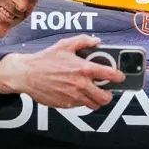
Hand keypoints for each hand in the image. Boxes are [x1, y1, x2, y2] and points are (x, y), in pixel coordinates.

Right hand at [0, 34, 116, 110]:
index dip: (119, 76)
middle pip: (105, 97)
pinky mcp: (66, 105)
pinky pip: (79, 106)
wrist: (27, 75)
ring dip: (96, 100)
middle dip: (108, 94)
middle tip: (106, 90)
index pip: (110, 75)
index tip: (120, 77)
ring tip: (93, 94)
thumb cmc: (45, 59)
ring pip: (94, 105)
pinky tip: (76, 93)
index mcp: (84, 69)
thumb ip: (83, 41)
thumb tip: (97, 41)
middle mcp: (81, 85)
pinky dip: (81, 101)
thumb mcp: (65, 45)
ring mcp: (73, 97)